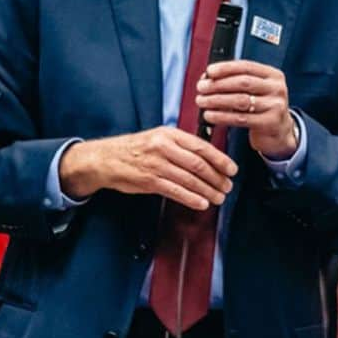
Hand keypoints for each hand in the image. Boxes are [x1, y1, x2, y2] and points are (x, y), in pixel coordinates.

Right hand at [59, 128, 236, 210]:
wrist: (105, 158)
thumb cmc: (136, 149)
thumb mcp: (158, 138)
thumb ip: (181, 145)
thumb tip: (208, 158)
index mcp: (169, 134)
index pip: (202, 147)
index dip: (220, 159)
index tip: (232, 170)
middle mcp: (164, 147)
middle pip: (199, 164)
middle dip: (217, 178)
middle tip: (227, 187)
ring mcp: (156, 164)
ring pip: (190, 179)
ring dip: (208, 191)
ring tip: (218, 197)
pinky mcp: (149, 180)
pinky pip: (175, 191)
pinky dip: (191, 198)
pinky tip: (201, 203)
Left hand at [195, 60, 296, 159]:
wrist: (279, 132)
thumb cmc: (262, 108)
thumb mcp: (256, 90)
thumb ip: (237, 81)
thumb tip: (208, 77)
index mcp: (273, 75)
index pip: (246, 66)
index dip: (226, 68)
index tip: (209, 71)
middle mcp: (277, 88)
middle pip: (243, 82)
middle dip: (218, 84)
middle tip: (201, 88)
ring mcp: (275, 106)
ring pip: (240, 100)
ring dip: (216, 100)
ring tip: (202, 101)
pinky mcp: (269, 123)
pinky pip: (240, 118)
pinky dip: (221, 116)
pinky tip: (210, 115)